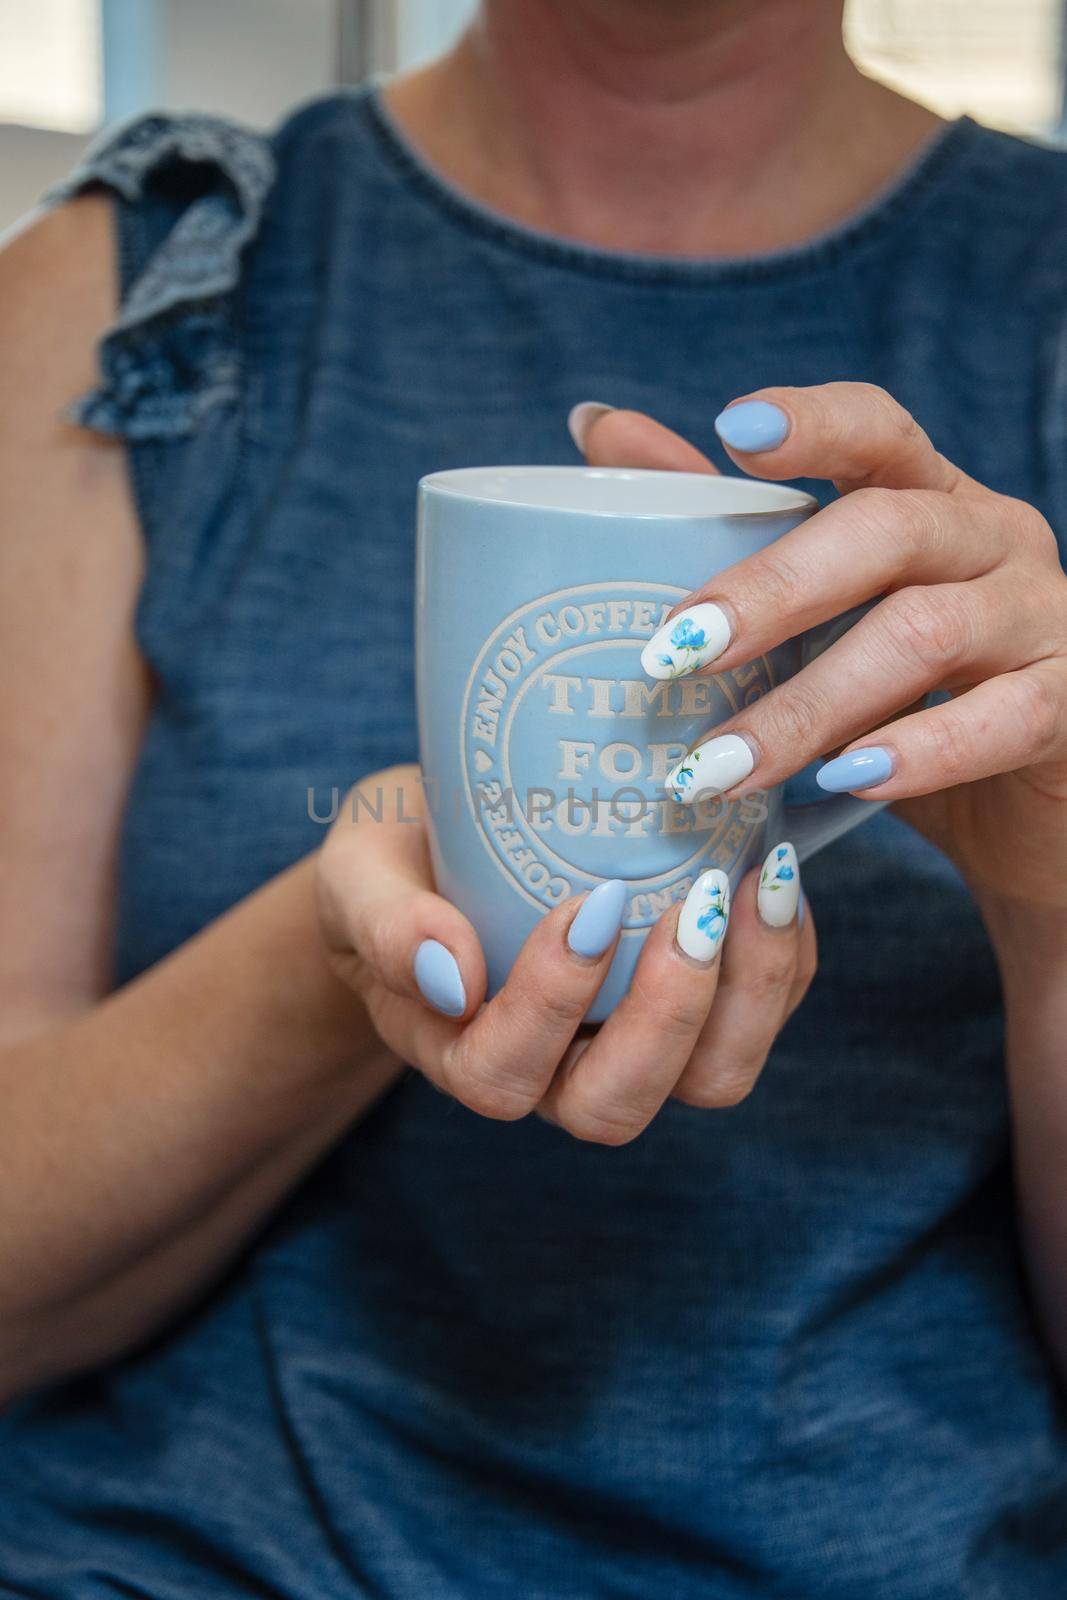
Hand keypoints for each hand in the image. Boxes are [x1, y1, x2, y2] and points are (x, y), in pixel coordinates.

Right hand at [315, 766, 815, 1140]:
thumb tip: (449, 975)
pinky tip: (777, 871)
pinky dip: (784, 956)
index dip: (550, 1006)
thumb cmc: (395, 863)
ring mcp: (629, 1046)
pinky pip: (758, 1017)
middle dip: (669, 1016)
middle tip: (693, 906)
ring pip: (709, 1080)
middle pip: (617, 1106)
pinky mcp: (693, 1010)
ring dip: (750, 992)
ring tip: (761, 883)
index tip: (584, 902)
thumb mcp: (358, 875)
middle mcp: (552, 1072)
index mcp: (460, 1050)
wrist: (445, 841)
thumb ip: (383, 923)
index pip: (503, 1075)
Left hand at [574, 386, 1066, 930]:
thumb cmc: (900, 699)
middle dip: (772, 590)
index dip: (814, 422)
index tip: (733, 432)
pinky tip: (848, 781)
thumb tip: (597, 428)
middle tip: (676, 652)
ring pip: (927, 632)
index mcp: (926, 498)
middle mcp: (990, 537)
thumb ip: (720, 526)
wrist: (1018, 811)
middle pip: (887, 530)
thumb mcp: (815, 619)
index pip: (878, 429)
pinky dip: (919, 752)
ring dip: (811, 702)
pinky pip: (1003, 718)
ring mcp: (1040, 617)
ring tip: (720, 766)